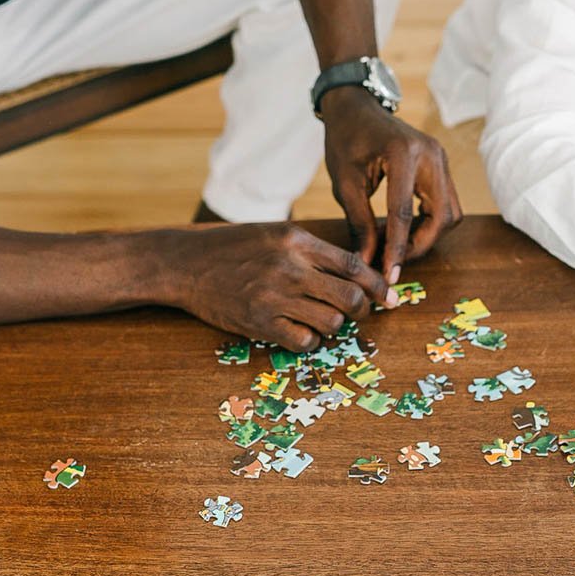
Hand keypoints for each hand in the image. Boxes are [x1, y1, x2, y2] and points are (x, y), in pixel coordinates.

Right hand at [162, 223, 396, 350]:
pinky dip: (310, 341)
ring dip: (333, 326)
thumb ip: (312, 249)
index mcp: (297, 241)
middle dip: (362, 310)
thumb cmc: (232, 247)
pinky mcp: (259, 322)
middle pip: (350, 298)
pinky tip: (300, 332)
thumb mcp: (274, 233)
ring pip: (332, 323)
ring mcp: (274, 297)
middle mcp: (290, 267)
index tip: (390, 297)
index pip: (353, 265)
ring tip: (320, 319)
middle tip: (359, 313)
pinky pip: (305, 342)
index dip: (377, 285)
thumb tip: (356, 270)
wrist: (185, 264)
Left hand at [320, 87, 461, 281]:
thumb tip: (367, 262)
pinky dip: (429, 221)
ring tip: (396, 243)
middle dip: (421, 245)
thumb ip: (359, 223)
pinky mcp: (441, 165)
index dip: (397, 248)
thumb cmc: (345, 139)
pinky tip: (404, 228)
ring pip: (450, 213)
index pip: (404, 213)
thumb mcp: (344, 183)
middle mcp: (431, 155)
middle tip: (394, 260)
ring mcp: (441, 158)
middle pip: (442, 216)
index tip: (389, 274)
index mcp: (403, 154)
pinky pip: (446, 203)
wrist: (356, 107)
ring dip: (428, 235)